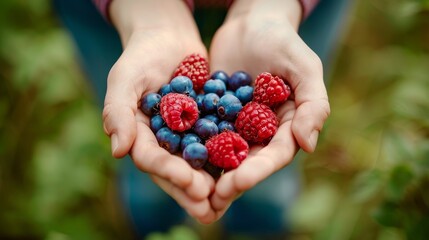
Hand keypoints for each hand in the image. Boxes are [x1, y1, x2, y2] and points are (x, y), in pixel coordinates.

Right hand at [102, 0, 221, 222]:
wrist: (168, 38)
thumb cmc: (141, 56)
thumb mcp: (125, 78)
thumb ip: (118, 111)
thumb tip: (118, 151)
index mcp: (140, 135)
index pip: (151, 158)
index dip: (169, 172)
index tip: (189, 182)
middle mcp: (162, 141)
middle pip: (175, 169)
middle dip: (191, 189)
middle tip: (210, 205)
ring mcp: (184, 135)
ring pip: (197, 163)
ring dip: (210, 182)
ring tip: (227, 199)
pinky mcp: (205, 124)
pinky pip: (216, 142)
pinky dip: (227, 157)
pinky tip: (242, 168)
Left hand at [208, 0, 329, 213]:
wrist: (250, 23)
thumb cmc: (282, 41)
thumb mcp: (304, 67)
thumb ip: (313, 104)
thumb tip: (308, 145)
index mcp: (287, 125)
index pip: (275, 154)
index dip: (258, 170)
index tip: (238, 183)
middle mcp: (262, 131)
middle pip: (249, 161)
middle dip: (232, 180)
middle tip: (212, 197)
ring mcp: (237, 125)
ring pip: (225, 155)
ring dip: (212, 174)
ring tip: (193, 191)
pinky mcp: (215, 115)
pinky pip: (204, 134)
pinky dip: (194, 148)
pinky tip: (178, 161)